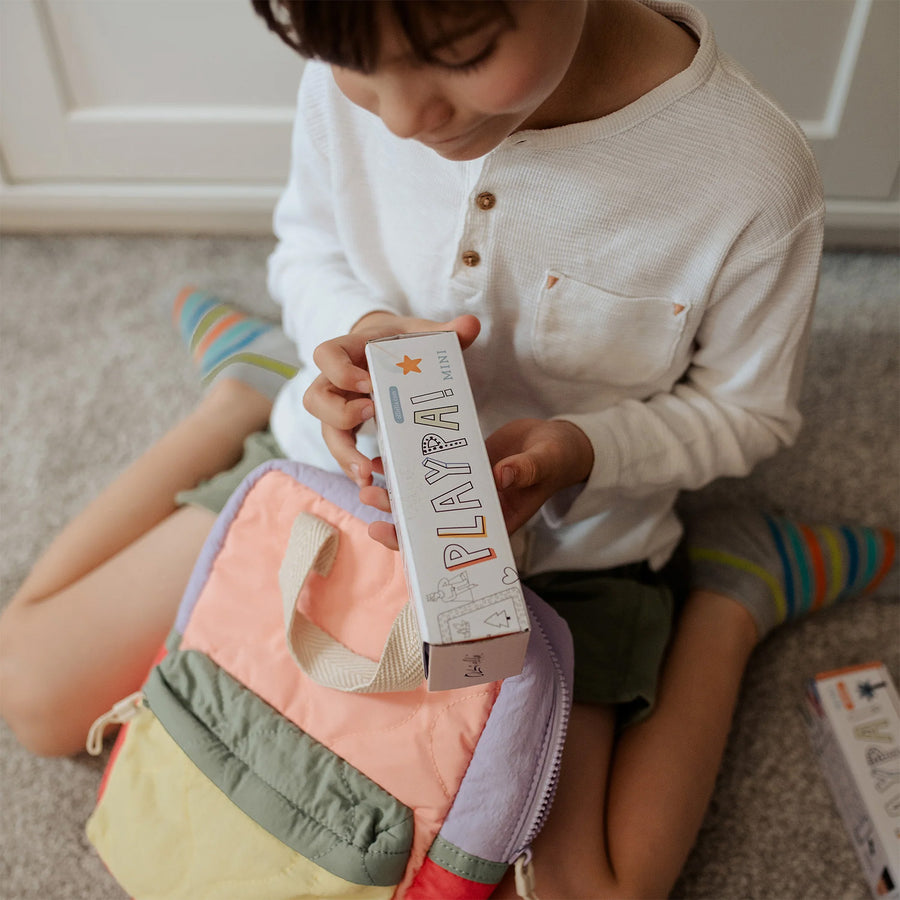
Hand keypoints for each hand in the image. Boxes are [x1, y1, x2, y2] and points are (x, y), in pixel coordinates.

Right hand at [303, 311, 480, 492]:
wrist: (388, 354)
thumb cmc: (400, 344)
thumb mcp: (419, 334)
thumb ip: (445, 331)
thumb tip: (471, 325)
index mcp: (349, 351)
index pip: (326, 355)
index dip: (340, 371)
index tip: (369, 383)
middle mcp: (335, 381)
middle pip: (316, 399)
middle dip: (339, 414)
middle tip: (371, 417)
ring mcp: (338, 406)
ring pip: (326, 430)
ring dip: (343, 453)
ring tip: (366, 472)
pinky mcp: (347, 429)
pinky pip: (341, 449)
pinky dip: (352, 466)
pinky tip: (370, 480)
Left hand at [362, 417, 594, 551]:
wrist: (555, 443)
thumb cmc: (557, 458)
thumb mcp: (546, 462)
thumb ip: (526, 470)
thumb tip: (501, 474)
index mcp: (493, 520)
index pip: (449, 542)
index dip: (417, 543)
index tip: (390, 534)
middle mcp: (473, 511)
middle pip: (427, 522)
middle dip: (396, 515)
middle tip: (371, 499)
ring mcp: (463, 490)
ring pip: (422, 499)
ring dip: (394, 492)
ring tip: (368, 480)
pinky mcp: (459, 469)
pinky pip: (428, 473)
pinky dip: (405, 466)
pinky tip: (383, 457)